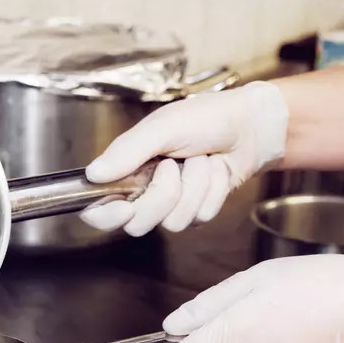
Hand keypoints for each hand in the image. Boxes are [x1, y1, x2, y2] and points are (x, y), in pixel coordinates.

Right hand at [80, 81, 288, 235]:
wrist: (250, 126)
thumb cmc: (206, 118)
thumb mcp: (162, 127)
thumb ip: (127, 150)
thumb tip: (94, 173)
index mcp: (127, 169)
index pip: (97, 208)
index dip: (104, 215)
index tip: (123, 207)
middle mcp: (144, 190)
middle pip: (137, 223)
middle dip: (163, 194)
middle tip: (173, 165)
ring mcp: (172, 203)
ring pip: (172, 223)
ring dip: (194, 187)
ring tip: (200, 161)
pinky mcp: (197, 210)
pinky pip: (198, 218)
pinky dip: (212, 191)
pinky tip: (215, 171)